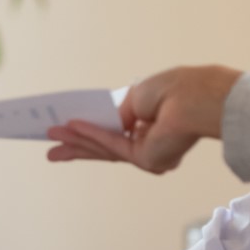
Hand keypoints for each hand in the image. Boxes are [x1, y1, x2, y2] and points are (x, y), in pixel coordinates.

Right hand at [46, 65, 243, 174]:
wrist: (199, 98)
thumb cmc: (177, 89)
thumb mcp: (138, 95)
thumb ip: (119, 112)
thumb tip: (109, 124)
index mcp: (153, 123)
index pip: (117, 130)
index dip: (91, 130)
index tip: (68, 128)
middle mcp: (152, 142)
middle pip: (106, 145)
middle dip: (77, 145)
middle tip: (51, 149)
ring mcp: (149, 154)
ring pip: (105, 149)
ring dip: (76, 142)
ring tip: (51, 139)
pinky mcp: (147, 160)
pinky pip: (112, 146)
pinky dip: (90, 136)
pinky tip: (70, 129)